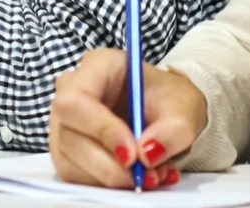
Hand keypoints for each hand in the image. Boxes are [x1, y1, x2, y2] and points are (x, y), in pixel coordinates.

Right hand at [49, 48, 206, 189]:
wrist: (167, 111)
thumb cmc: (169, 99)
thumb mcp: (185, 108)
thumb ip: (173, 130)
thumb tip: (148, 154)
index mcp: (97, 66)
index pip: (77, 98)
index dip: (100, 129)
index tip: (132, 154)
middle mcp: (71, 90)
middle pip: (70, 134)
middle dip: (109, 164)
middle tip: (144, 174)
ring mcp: (64, 122)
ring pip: (70, 161)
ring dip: (111, 177)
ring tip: (149, 175)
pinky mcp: (66, 150)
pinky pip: (76, 175)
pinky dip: (108, 183)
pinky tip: (135, 176)